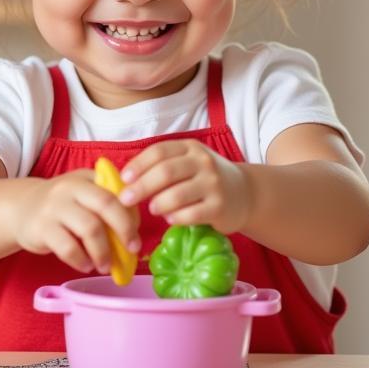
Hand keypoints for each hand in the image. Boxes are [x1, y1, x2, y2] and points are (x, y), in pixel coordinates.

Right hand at [12, 170, 140, 274]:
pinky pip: (68, 248)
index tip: (136, 234)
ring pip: (89, 228)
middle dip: (125, 230)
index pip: (117, 191)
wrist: (20, 209)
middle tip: (132, 250)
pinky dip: (81, 260)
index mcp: (86, 178)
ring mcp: (54, 207)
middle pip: (106, 205)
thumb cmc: (62, 206)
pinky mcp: (41, 228)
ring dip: (103, 252)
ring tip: (106, 265)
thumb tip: (133, 234)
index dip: (131, 215)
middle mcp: (70, 187)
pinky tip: (86, 265)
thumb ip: (106, 205)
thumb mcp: (82, 194)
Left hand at [118, 140, 252, 234]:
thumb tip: (126, 180)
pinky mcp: (219, 207)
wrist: (244, 193)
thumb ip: (163, 165)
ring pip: (177, 194)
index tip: (124, 178)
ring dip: (158, 204)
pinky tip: (170, 219)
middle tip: (126, 200)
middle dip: (141, 187)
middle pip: (165, 172)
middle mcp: (203, 162)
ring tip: (152, 209)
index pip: (159, 151)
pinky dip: (176, 218)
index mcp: (190, 148)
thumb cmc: (205, 179)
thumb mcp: (188, 163)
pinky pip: (191, 214)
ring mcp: (213, 184)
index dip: (138, 164)